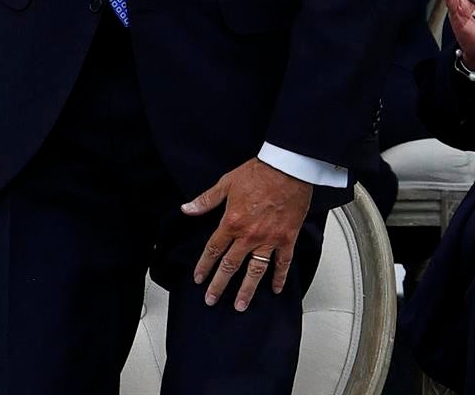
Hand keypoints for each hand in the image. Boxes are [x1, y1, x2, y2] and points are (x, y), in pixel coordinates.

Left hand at [184, 158, 312, 310]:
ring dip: (247, 290)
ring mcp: (269, 239)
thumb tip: (187, 209)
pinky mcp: (287, 239)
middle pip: (231, 265)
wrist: (287, 169)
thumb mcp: (226, 184)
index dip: (204, 266)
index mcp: (231, 222)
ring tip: (240, 305)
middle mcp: (249, 235)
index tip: (199, 279)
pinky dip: (279, 277)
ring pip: (255, 270)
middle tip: (212, 299)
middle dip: (219, 285)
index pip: (213, 250)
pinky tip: (274, 289)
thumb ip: (206, 200)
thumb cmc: (258, 173)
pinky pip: (283, 263)